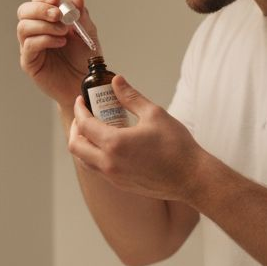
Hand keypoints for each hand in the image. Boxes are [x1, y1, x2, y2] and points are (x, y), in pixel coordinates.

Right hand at [16, 0, 98, 107]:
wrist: (85, 84)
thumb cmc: (85, 60)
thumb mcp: (88, 34)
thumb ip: (82, 17)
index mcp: (47, 20)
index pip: (37, 1)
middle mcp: (35, 31)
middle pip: (24, 11)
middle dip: (40, 9)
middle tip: (58, 15)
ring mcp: (30, 47)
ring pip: (24, 27)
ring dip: (45, 26)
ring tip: (64, 33)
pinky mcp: (29, 62)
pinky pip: (29, 46)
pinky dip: (45, 40)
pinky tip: (61, 43)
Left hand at [68, 74, 204, 202]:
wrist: (191, 177)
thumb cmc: (176, 146)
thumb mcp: (154, 114)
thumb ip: (130, 97)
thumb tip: (116, 81)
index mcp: (114, 144)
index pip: (84, 124)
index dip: (79, 109)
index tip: (82, 100)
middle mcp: (108, 163)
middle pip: (75, 146)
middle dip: (75, 128)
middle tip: (84, 115)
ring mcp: (113, 177)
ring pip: (84, 160)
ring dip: (83, 144)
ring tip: (94, 130)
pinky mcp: (120, 184)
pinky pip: (97, 170)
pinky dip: (94, 156)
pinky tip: (108, 145)